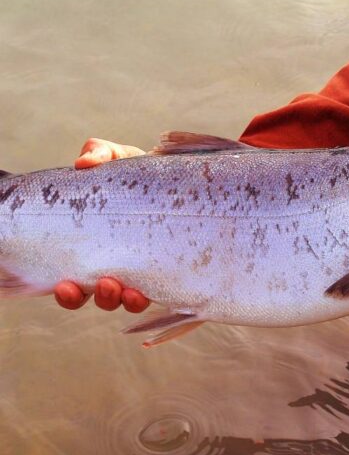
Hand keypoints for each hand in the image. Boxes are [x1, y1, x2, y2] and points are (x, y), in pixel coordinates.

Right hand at [54, 138, 149, 312]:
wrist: (176, 181)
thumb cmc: (137, 173)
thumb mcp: (116, 159)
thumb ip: (99, 154)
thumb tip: (83, 163)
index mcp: (92, 247)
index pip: (72, 278)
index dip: (66, 290)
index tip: (65, 284)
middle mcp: (111, 264)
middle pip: (94, 296)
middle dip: (95, 297)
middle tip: (102, 286)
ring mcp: (138, 271)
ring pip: (121, 299)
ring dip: (118, 299)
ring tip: (120, 289)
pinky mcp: (162, 271)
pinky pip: (152, 294)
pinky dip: (143, 296)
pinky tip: (142, 292)